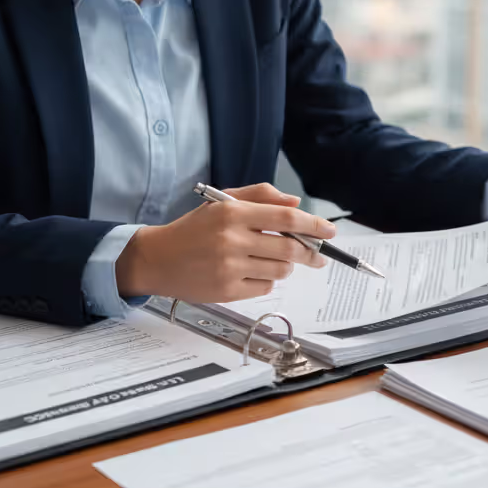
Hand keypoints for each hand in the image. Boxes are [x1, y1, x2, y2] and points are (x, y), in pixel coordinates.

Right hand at [115, 183, 336, 302]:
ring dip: (286, 265)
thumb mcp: (222, 203)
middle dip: (310, 251)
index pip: (286, 218)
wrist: (157, 259)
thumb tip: (295, 204)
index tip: (329, 230)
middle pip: (290, 248)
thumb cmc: (192, 229)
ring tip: (272, 259)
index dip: (314, 225)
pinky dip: (267, 280)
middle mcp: (232, 240)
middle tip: (316, 254)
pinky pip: (265, 287)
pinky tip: (251, 272)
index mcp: (232, 213)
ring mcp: (230, 268)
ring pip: (281, 270)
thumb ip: (260, 197)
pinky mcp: (227, 291)